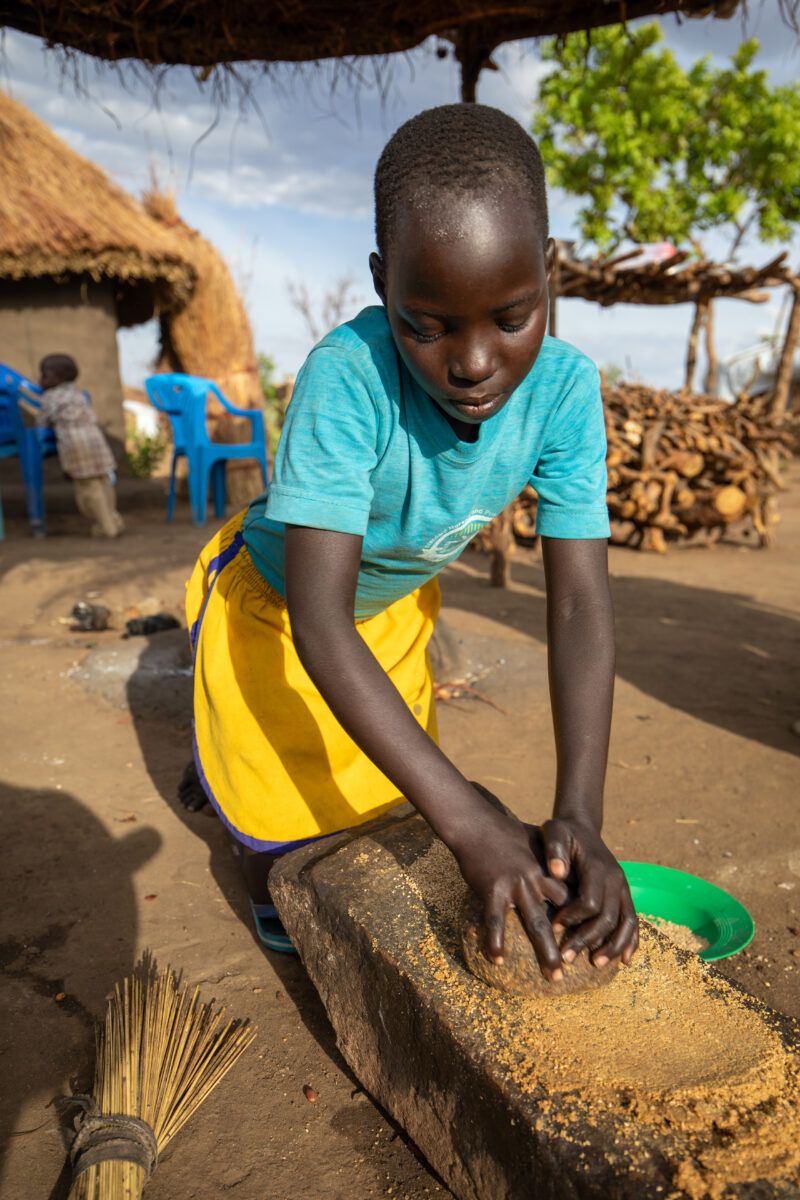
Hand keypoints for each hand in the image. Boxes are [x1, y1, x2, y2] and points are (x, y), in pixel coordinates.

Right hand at [451, 801, 570, 980]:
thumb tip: (564, 870)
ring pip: (537, 924)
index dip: (588, 919)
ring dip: (547, 951)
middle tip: (585, 964)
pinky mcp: (493, 889)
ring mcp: (517, 884)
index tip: (597, 939)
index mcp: (551, 868)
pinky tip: (497, 958)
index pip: (577, 897)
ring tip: (553, 974)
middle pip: (564, 914)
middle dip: (576, 939)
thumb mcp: (538, 840)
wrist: (476, 824)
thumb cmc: (506, 832)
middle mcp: (539, 878)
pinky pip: (496, 921)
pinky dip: (496, 941)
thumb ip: (553, 858)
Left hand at [540, 817, 638, 966]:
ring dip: (612, 946)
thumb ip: (555, 849)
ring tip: (596, 964)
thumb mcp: (555, 831)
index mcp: (599, 867)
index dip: (573, 918)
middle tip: (566, 957)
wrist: (581, 826)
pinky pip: (633, 920)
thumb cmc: (563, 831)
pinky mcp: (624, 894)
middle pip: (608, 918)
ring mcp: (623, 887)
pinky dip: (631, 940)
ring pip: (625, 922)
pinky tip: (623, 959)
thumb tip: (557, 871)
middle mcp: (616, 879)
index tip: (554, 928)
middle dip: (588, 939)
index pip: (591, 901)